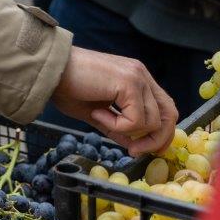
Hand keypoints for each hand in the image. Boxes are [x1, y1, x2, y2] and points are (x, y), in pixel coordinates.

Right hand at [50, 46, 176, 156]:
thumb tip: (134, 145)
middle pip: (169, 114)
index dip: (161, 132)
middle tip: (134, 150)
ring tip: (100, 119)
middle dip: (156, 139)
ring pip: (153, 121)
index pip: (165, 108)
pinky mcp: (129, 83)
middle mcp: (141, 74)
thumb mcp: (97, 112)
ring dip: (128, 131)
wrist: (50, 69)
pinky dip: (117, 126)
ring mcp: (137, 76)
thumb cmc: (67, 87)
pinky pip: (136, 120)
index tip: (143, 149)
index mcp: (136, 78)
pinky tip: (97, 114)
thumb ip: (118, 127)